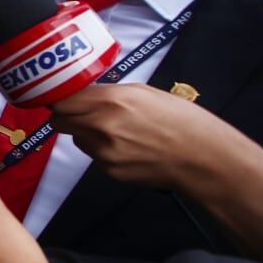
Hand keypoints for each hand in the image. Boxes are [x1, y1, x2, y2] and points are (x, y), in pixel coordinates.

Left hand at [48, 83, 234, 196]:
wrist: (203, 158)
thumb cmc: (181, 120)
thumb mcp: (144, 92)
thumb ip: (109, 93)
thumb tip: (84, 95)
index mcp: (111, 100)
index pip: (62, 101)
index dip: (62, 100)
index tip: (65, 100)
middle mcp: (102, 125)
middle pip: (59, 121)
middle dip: (66, 117)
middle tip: (81, 115)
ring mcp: (104, 151)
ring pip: (77, 140)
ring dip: (87, 134)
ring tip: (118, 132)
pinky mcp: (109, 170)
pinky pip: (94, 157)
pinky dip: (103, 151)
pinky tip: (129, 148)